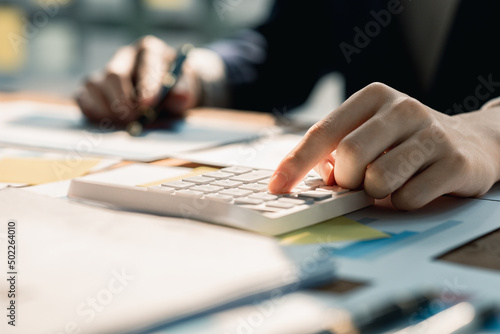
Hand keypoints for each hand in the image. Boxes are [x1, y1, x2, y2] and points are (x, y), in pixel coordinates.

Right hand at [76, 36, 200, 124]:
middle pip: (115, 73)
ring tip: (124, 122)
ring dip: (108, 108)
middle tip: (134, 118)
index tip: (147, 105)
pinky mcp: (94, 88)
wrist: (167, 95)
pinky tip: (108, 121)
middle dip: (123, 100)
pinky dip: (93, 111)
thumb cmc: (175, 90)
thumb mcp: (186, 90)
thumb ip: (184, 92)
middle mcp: (125, 57)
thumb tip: (179, 96)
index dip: (146, 85)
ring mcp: (106, 71)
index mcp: (150, 50)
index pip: (146, 62)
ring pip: (95, 84)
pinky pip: (83, 96)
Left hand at [268, 82, 499, 209]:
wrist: (471, 142)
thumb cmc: (405, 141)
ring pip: (378, 180)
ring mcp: (432, 133)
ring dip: (375, 193)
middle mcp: (403, 109)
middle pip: (349, 156)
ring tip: (390, 182)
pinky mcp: (454, 162)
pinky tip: (414, 187)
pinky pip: (407, 198)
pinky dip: (401, 202)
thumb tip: (312, 178)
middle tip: (357, 182)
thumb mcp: (371, 133)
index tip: (276, 187)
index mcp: (373, 97)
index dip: (295, 162)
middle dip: (345, 180)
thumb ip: (338, 150)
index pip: (323, 132)